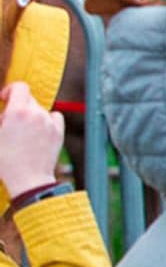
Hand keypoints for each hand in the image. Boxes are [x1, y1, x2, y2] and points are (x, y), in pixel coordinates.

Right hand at [0, 81, 64, 200]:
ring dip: (29, 115)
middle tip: (7, 123)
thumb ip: (0, 120)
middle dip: (16, 106)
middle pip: (28, 99)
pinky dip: (46, 120)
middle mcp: (37, 114)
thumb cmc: (5, 160)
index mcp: (18, 112)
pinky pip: (54, 116)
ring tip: (21, 132)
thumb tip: (5, 114)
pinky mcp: (58, 132)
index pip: (19, 87)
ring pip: (39, 109)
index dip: (9, 91)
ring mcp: (50, 122)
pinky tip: (38, 130)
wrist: (28, 179)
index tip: (3, 100)